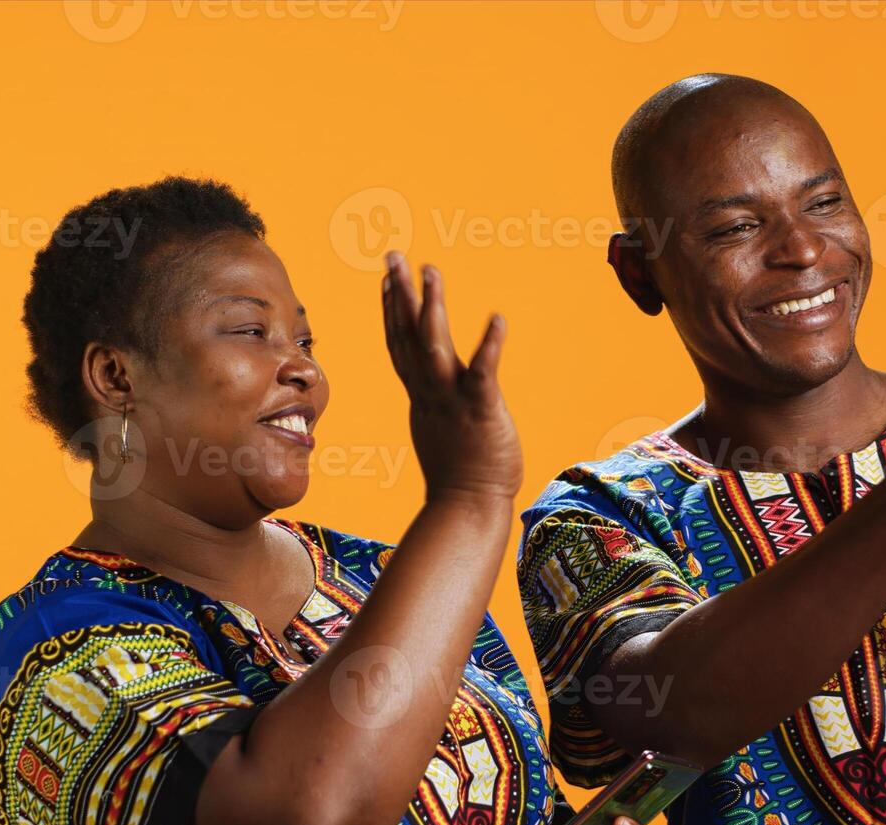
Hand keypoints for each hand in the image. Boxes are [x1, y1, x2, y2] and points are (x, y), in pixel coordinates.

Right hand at [381, 251, 522, 503]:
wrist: (467, 507)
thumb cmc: (459, 472)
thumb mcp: (439, 426)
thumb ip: (435, 401)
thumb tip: (432, 390)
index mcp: (421, 395)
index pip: (399, 345)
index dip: (391, 310)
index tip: (387, 279)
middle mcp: (430, 393)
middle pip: (407, 336)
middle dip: (399, 294)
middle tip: (393, 255)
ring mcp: (452, 400)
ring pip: (435, 347)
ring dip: (432, 308)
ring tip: (431, 271)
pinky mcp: (480, 410)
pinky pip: (484, 373)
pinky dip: (490, 345)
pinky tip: (498, 318)